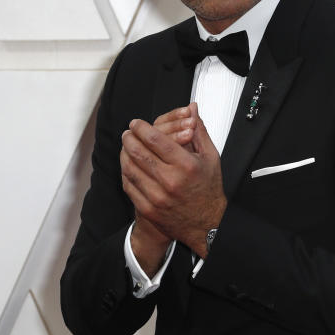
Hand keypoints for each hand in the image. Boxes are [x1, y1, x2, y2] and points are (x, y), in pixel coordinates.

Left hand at [121, 103, 225, 256]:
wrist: (205, 225)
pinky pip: (129, 186)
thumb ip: (199, 131)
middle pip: (139, 152)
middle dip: (129, 138)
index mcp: (186, 166)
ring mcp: (157, 197)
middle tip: (128, 133)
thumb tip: (193, 109)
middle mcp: (170, 181)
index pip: (155, 139)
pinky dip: (125, 172)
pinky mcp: (149, 209)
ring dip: (124, 154)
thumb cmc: (208, 190)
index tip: (136, 123)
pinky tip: (128, 165)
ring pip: (130, 168)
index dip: (141, 128)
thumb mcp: (210, 157)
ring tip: (126, 146)